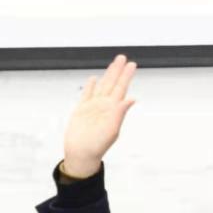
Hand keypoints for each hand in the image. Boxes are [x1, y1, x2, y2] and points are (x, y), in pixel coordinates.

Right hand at [62, 54, 136, 177]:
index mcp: (113, 109)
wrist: (81, 154)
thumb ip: (120, 112)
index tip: (131, 64)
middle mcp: (104, 106)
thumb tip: (132, 99)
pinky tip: (94, 79)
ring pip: (101, 86)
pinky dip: (90, 86)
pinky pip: (87, 94)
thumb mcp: (112, 129)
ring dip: (107, 75)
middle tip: (123, 58)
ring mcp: (93, 107)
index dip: (126, 76)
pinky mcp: (81, 110)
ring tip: (113, 64)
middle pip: (112, 84)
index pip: (121, 88)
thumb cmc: (97, 145)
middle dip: (118, 71)